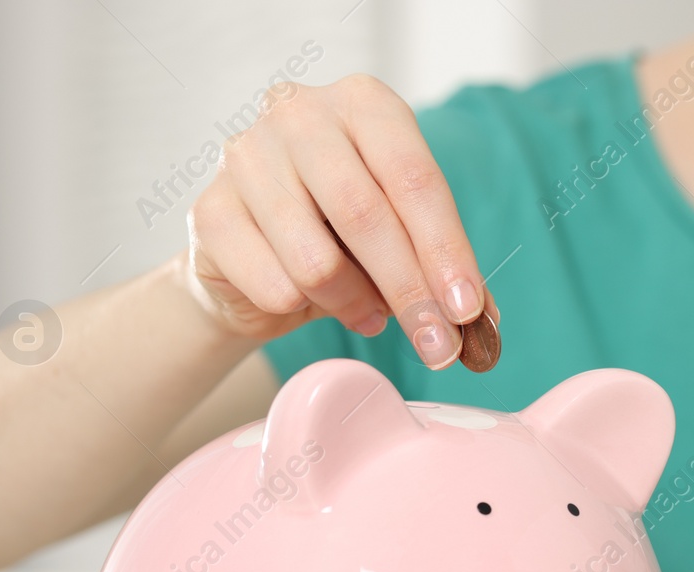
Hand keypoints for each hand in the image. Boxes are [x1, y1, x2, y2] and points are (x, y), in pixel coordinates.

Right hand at [183, 75, 495, 362]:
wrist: (253, 255)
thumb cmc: (340, 235)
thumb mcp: (401, 237)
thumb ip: (443, 270)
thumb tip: (485, 324)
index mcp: (363, 104)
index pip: (414, 178)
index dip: (446, 250)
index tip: (468, 312)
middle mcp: (299, 113)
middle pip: (366, 215)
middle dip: (410, 291)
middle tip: (437, 345)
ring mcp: (245, 156)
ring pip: (316, 260)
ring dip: (354, 304)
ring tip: (367, 314)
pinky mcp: (208, 210)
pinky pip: (272, 284)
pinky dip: (302, 310)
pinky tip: (307, 303)